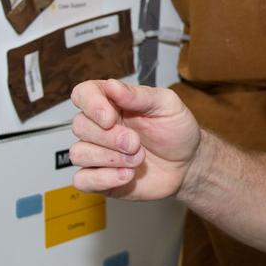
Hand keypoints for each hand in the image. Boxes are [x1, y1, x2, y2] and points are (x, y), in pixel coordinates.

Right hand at [69, 79, 200, 199]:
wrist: (188, 163)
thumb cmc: (176, 130)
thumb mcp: (167, 105)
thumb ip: (139, 95)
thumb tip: (111, 85)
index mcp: (112, 103)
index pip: (83, 94)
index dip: (91, 105)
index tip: (110, 118)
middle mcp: (99, 126)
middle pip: (80, 126)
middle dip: (110, 137)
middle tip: (136, 143)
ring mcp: (97, 153)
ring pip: (78, 153)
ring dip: (111, 159)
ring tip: (138, 159)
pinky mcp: (98, 178)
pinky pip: (82, 180)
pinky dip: (104, 178)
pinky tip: (127, 175)